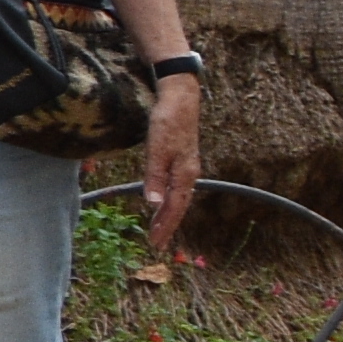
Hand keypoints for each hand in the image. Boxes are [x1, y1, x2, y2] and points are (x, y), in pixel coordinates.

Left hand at [139, 70, 205, 241]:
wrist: (180, 98)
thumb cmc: (168, 121)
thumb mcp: (157, 149)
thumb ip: (155, 177)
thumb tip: (153, 204)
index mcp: (184, 174)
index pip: (174, 207)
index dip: (165, 226)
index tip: (156, 242)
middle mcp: (189, 174)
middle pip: (178, 206)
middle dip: (167, 225)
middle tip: (155, 243)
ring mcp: (187, 167)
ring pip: (178, 197)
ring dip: (168, 214)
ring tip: (158, 229)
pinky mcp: (182, 160)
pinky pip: (177, 187)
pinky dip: (170, 200)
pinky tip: (163, 203)